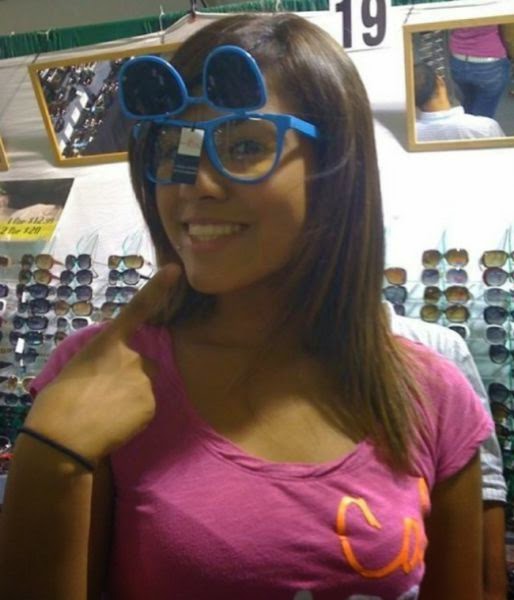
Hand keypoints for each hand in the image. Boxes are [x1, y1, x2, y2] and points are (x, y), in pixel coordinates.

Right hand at [23, 264, 180, 464]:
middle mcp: (132, 355)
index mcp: (108, 342)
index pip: (137, 308)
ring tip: (108, 411)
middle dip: (131, 376)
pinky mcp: (152, 402)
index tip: (175, 269)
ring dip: (133, 395)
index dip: (157, 287)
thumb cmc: (59, 400)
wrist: (64, 433)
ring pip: (145, 386)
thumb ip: (101, 361)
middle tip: (106, 395)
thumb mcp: (77, 367)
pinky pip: (147, 407)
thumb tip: (109, 370)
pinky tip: (116, 422)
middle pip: (143, 363)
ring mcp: (144, 378)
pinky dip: (136, 415)